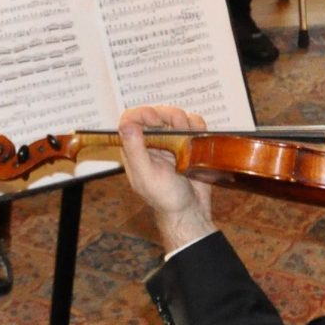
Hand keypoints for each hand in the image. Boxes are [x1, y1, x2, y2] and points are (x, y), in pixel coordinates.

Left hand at [117, 103, 214, 252]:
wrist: (191, 211)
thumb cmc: (165, 198)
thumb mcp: (146, 176)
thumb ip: (135, 150)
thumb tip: (126, 125)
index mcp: (135, 149)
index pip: (131, 119)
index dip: (142, 114)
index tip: (155, 120)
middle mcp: (152, 142)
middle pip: (156, 113)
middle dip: (168, 115)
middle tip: (178, 127)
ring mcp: (171, 142)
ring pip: (175, 116)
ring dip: (184, 122)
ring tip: (188, 139)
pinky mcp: (188, 143)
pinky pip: (193, 125)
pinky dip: (198, 127)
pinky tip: (198, 140)